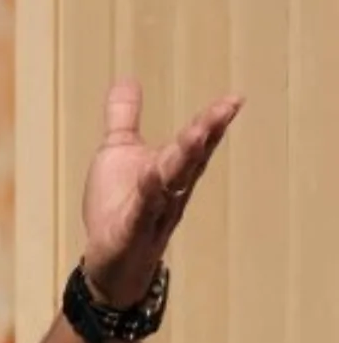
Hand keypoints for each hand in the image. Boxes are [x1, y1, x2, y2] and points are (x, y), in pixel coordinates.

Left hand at [78, 81, 241, 305]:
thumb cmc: (117, 205)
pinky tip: (151, 177)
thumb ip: (124, 118)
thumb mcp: (117, 153)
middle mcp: (170, 190)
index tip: (234, 99)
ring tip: (197, 133)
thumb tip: (127, 80)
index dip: (214, 122)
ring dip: (185, 160)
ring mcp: (153, 214)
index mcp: (171, 169)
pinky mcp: (130, 233)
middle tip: (224, 109)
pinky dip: (147, 196)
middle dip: (206, 134)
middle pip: (191, 159)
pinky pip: (142, 213)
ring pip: (172, 184)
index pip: (197, 143)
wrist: (108, 262)